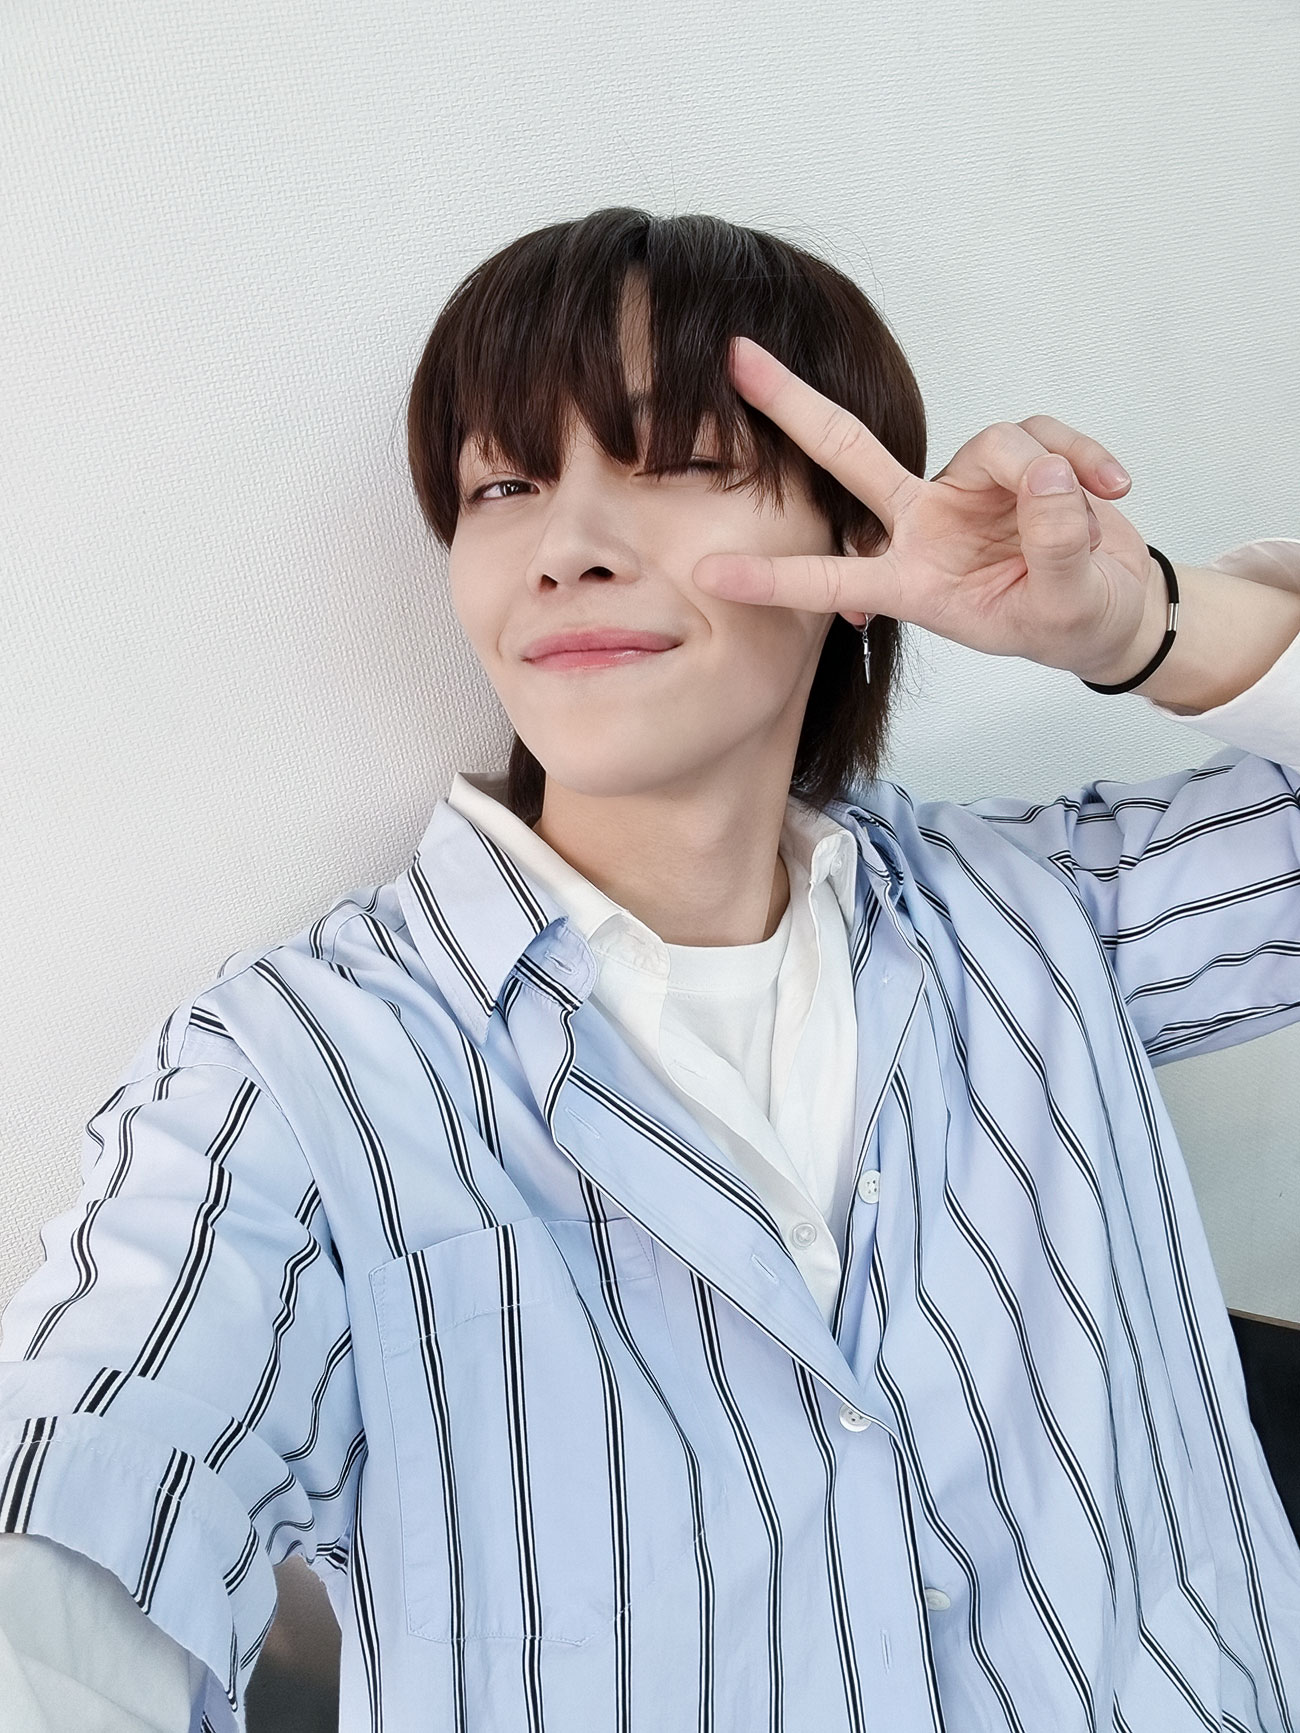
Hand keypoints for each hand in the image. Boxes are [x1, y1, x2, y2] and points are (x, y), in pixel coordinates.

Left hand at [693, 334, 1159, 683]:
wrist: (1114, 610)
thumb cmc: (1070, 621)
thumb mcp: (1065, 608)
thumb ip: (1054, 547)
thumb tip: (1043, 474)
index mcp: (914, 581)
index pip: (833, 577)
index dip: (773, 580)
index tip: (707, 575)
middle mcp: (926, 525)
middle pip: (849, 452)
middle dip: (793, 405)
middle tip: (735, 357)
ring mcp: (966, 488)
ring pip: (994, 444)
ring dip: (1053, 481)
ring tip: (1091, 522)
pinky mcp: (1016, 459)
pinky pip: (1044, 436)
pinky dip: (1085, 458)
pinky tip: (1112, 488)